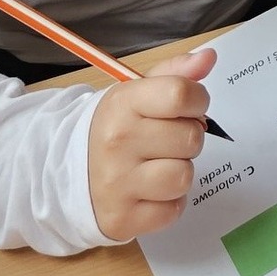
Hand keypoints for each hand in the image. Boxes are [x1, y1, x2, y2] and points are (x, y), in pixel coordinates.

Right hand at [87, 46, 216, 242]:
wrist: (67, 172)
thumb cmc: (116, 127)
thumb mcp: (138, 92)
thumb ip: (176, 73)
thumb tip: (209, 57)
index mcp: (124, 104)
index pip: (180, 95)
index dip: (198, 100)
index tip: (190, 107)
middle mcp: (118, 142)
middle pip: (190, 137)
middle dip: (188, 137)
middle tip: (168, 139)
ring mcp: (118, 183)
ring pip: (184, 176)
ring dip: (180, 171)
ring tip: (160, 165)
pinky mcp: (123, 218)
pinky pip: (173, 210)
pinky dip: (170, 202)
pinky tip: (151, 191)